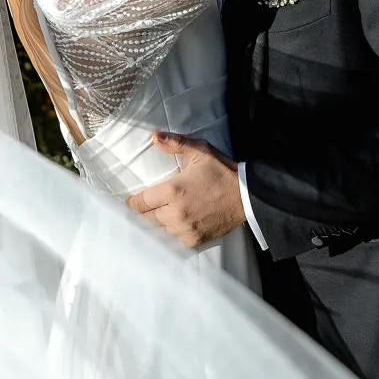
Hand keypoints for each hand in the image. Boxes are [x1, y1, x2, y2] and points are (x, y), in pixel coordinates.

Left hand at [126, 133, 245, 248]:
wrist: (246, 196)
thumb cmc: (222, 172)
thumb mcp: (200, 151)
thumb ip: (175, 143)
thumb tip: (154, 137)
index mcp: (173, 191)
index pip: (140, 202)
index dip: (133, 202)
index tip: (131, 200)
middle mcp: (175, 213)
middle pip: (145, 219)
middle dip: (143, 212)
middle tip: (143, 207)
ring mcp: (184, 230)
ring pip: (157, 231)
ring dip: (155, 223)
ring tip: (156, 216)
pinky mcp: (193, 240)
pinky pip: (172, 241)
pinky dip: (169, 234)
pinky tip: (172, 225)